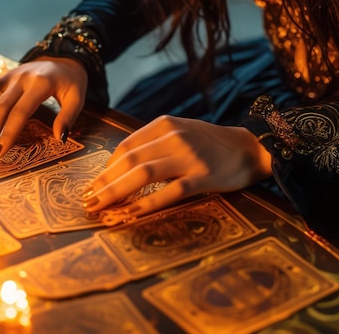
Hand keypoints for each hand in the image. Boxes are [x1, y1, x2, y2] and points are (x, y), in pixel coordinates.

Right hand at [0, 57, 87, 157]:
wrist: (65, 57)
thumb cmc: (71, 81)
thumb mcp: (77, 97)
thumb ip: (68, 116)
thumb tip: (58, 138)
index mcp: (40, 84)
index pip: (21, 112)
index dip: (10, 132)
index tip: (1, 151)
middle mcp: (22, 78)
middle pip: (2, 107)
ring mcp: (11, 76)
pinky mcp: (4, 77)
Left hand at [82, 115, 271, 218]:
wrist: (250, 147)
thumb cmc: (211, 143)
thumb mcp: (181, 132)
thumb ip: (154, 143)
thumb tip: (121, 166)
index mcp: (165, 125)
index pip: (126, 147)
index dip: (106, 168)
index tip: (93, 184)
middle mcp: (174, 137)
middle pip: (129, 161)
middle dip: (104, 182)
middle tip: (88, 200)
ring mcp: (189, 156)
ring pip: (143, 175)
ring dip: (117, 192)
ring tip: (100, 207)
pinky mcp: (203, 176)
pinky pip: (170, 192)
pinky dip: (147, 203)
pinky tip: (131, 213)